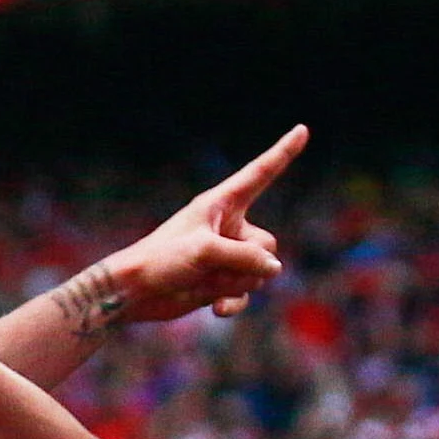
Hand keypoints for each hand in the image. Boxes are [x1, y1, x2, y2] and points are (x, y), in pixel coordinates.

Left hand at [86, 125, 307, 328]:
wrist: (135, 293)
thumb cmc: (162, 259)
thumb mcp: (205, 251)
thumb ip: (245, 257)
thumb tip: (274, 270)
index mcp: (221, 203)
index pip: (260, 174)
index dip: (282, 153)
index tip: (302, 129)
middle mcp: (228, 227)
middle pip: (266, 245)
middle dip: (249, 263)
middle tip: (215, 266)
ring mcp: (227, 256)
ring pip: (260, 272)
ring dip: (237, 283)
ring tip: (205, 282)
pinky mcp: (221, 282)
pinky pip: (245, 292)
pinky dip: (233, 302)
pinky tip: (216, 309)